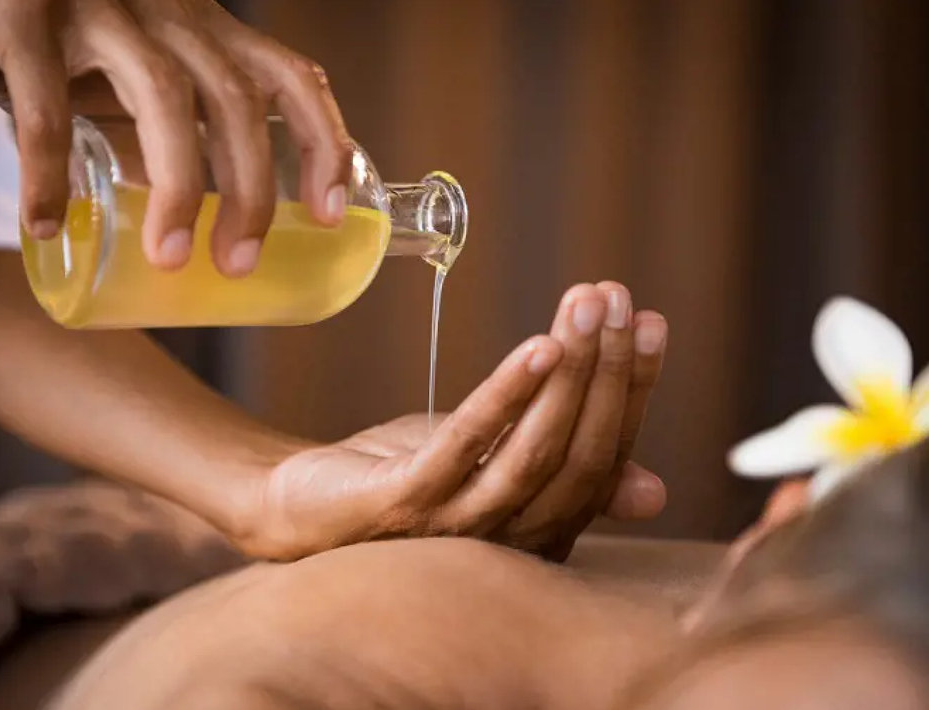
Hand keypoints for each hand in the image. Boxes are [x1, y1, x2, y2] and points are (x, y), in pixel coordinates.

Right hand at [0, 0, 350, 273]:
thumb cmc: (57, 47)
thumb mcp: (130, 81)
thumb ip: (166, 134)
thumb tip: (194, 221)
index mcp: (205, 29)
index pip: (291, 76)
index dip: (324, 143)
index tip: (332, 214)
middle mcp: (166, 10)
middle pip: (236, 98)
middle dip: (250, 189)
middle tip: (239, 262)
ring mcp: (98, 6)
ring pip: (162, 95)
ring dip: (175, 187)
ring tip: (170, 259)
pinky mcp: (20, 16)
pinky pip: (44, 105)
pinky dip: (47, 173)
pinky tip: (45, 224)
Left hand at [230, 282, 668, 560]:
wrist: (302, 509)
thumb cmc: (406, 482)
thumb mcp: (495, 471)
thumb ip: (562, 472)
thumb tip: (654, 491)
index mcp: (540, 533)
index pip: (605, 461)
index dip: (632, 391)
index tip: (649, 322)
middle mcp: (509, 542)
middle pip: (580, 457)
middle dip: (608, 371)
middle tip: (618, 298)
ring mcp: (456, 528)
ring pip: (534, 452)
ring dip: (570, 374)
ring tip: (586, 307)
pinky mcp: (404, 504)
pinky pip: (465, 446)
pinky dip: (506, 396)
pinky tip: (537, 346)